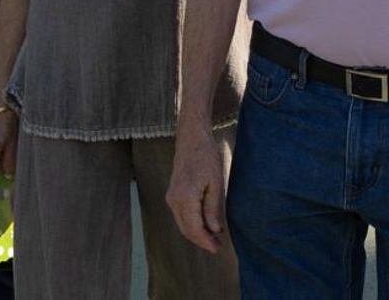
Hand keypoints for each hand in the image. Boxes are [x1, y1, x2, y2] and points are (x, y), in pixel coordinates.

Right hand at [166, 130, 227, 253]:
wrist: (192, 139)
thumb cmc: (206, 157)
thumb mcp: (216, 183)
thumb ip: (212, 208)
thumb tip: (214, 230)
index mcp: (185, 198)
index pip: (194, 228)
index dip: (205, 241)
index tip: (217, 248)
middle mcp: (174, 200)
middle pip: (186, 229)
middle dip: (201, 240)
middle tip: (217, 246)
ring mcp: (171, 197)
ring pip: (182, 224)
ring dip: (197, 233)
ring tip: (214, 238)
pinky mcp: (172, 194)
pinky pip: (181, 215)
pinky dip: (192, 223)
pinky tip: (205, 224)